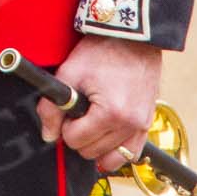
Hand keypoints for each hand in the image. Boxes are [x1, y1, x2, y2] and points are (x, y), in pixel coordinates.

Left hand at [35, 32, 160, 172]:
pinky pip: (131, 153)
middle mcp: (130, 124)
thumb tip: (48, 135)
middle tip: (80, 112)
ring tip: (93, 122)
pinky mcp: (148, 123)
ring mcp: (142, 125)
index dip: (65, 125)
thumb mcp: (69, 73)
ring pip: (110, 158)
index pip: (75, 140)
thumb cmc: (101, 50)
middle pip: (91, 151)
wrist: (132, 37)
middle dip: (80, 135)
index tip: (69, 110)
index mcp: (111, 113)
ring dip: (96, 144)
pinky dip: (116, 151)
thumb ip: (52, 108)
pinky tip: (106, 139)